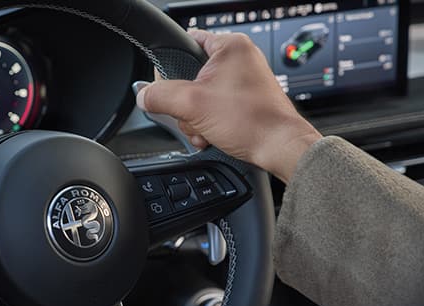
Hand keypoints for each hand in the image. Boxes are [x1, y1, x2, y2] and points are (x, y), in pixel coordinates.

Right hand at [136, 30, 321, 182]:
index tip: (166, 83)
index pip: (187, 41)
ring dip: (196, 118)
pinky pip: (217, 107)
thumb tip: (144, 95)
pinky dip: (210, 123)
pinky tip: (213, 134)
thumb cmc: (251, 121)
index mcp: (230, 46)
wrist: (279, 147)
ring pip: (202, 96)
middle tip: (192, 115)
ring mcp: (245, 80)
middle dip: (186, 104)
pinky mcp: (248, 100)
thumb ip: (160, 96)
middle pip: (191, 75)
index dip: (172, 65)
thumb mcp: (192, 105)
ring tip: (206, 129)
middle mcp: (240, 58)